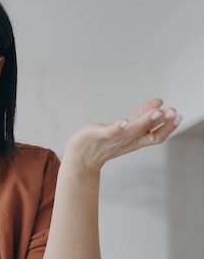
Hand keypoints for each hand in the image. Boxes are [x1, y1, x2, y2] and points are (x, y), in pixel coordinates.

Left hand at [63, 98, 182, 171]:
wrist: (81, 156)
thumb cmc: (103, 142)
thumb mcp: (126, 128)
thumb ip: (140, 116)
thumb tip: (159, 102)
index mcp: (135, 139)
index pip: (156, 134)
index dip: (168, 126)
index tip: (178, 115)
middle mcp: (127, 139)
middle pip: (147, 131)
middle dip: (161, 122)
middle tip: (173, 112)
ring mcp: (113, 138)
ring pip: (132, 130)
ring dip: (144, 121)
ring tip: (156, 112)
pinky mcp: (99, 135)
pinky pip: (109, 132)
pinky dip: (116, 127)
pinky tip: (123, 122)